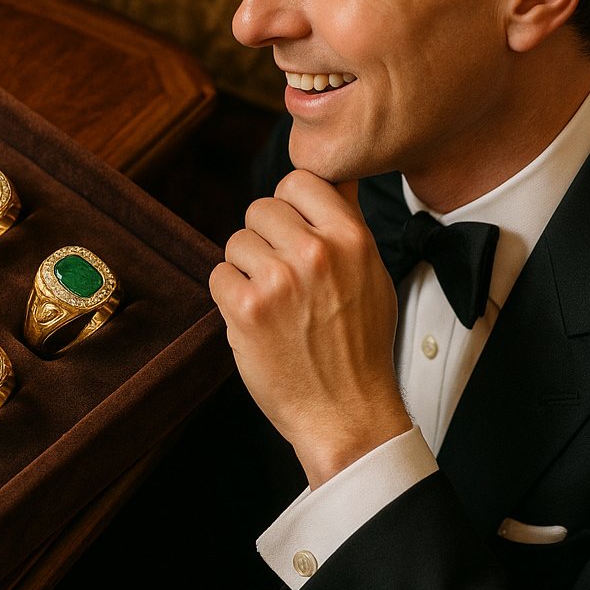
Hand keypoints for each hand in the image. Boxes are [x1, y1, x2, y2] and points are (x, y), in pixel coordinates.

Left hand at [209, 170, 409, 487]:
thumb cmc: (359, 347)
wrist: (346, 413)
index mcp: (351, 238)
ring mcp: (277, 281)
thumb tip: (334, 176)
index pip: (298, 180)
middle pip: (260, 208)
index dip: (289, 205)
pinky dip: (228, 296)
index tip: (292, 230)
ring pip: (235, 242)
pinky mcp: (246, 309)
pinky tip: (254, 318)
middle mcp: (314, 253)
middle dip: (264, 238)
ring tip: (272, 301)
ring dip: (245, 268)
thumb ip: (347, 223)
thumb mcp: (372, 274)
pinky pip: (218, 275)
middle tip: (280, 275)